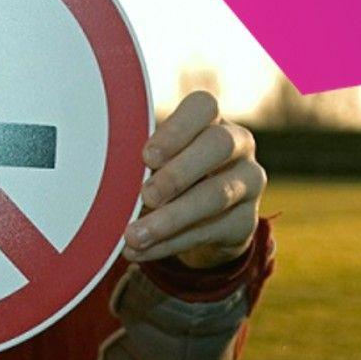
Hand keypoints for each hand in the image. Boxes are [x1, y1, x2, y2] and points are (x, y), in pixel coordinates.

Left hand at [124, 91, 265, 268]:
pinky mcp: (246, 220)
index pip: (203, 108)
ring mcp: (249, 181)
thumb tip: (112, 181)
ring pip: (216, 194)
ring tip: (134, 236)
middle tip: (146, 196)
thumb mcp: (158, 164)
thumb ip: (144, 166)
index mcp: (211, 120)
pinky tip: (142, 251)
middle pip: (219, 145)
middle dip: (179, 172)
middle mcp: (238, 144)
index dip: (176, 130)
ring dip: (171, 217)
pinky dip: (170, 243)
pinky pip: (209, 231)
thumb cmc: (172, 178)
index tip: (147, 157)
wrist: (206, 221)